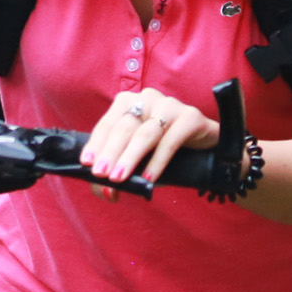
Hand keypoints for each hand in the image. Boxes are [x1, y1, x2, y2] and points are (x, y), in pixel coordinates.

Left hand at [82, 87, 216, 186]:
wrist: (205, 145)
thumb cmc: (164, 149)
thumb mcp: (139, 160)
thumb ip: (119, 173)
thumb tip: (105, 192)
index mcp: (129, 102)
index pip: (108, 123)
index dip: (97, 144)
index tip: (86, 164)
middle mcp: (148, 99)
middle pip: (124, 127)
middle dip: (110, 152)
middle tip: (101, 174)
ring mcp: (170, 105)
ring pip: (146, 133)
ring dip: (130, 157)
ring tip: (119, 178)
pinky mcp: (191, 117)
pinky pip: (170, 141)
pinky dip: (157, 161)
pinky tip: (149, 178)